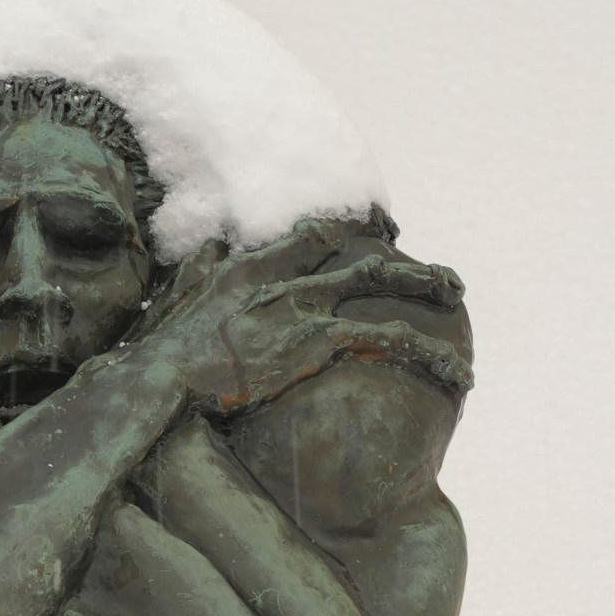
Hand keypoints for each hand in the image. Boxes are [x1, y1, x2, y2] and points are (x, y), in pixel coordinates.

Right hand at [126, 218, 472, 417]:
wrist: (156, 382)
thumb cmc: (159, 353)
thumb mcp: (177, 299)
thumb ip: (198, 268)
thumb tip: (208, 247)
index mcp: (250, 266)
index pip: (315, 235)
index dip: (355, 233)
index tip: (384, 237)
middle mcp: (281, 278)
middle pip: (361, 257)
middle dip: (409, 267)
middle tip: (447, 279)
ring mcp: (300, 307)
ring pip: (382, 287)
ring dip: (427, 289)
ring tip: (458, 299)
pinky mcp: (313, 341)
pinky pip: (386, 339)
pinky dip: (428, 351)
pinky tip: (456, 371)